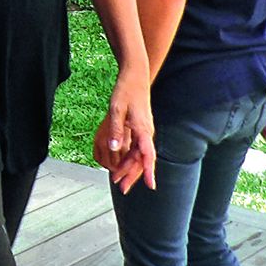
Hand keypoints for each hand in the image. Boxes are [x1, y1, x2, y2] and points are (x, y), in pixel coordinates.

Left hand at [98, 76, 155, 192]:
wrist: (135, 76)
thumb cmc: (126, 91)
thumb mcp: (116, 109)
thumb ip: (115, 130)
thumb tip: (114, 148)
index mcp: (143, 129)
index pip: (148, 155)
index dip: (149, 171)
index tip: (151, 185)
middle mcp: (147, 133)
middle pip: (143, 159)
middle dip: (132, 175)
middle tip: (121, 188)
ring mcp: (145, 131)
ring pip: (139, 155)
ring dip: (129, 168)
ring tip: (117, 180)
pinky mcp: (141, 129)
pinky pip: (137, 148)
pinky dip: (129, 158)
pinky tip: (121, 165)